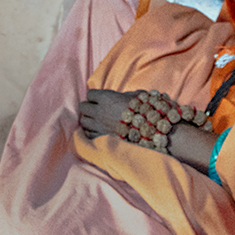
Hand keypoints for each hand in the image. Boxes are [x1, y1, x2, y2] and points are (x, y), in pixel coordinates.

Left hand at [80, 88, 218, 174]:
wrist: (151, 131)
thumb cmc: (147, 111)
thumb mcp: (138, 96)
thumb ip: (126, 95)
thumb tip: (125, 96)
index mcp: (107, 98)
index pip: (90, 94)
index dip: (95, 97)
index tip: (101, 100)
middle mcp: (99, 112)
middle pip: (82, 107)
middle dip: (88, 108)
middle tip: (97, 111)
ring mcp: (99, 127)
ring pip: (83, 122)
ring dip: (89, 122)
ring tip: (98, 123)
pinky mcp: (101, 140)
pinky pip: (88, 135)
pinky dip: (91, 134)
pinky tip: (100, 133)